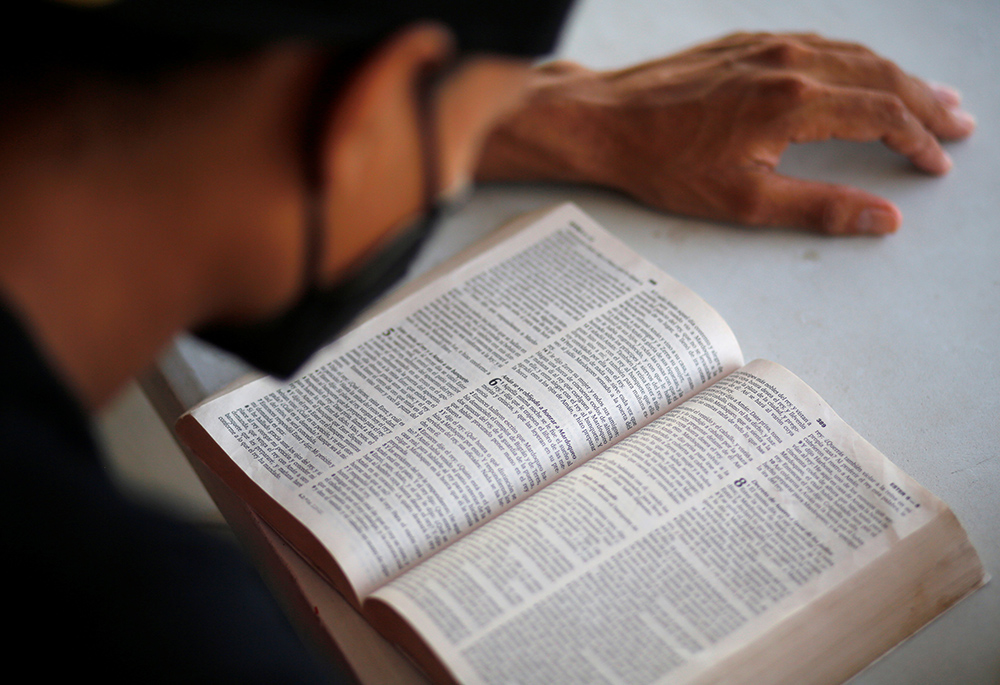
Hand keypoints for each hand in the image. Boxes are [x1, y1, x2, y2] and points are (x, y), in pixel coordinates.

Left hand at [476, 32, 975, 234]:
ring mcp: (766, 46)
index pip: (882, 114)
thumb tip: (881, 218)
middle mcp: (788, 62)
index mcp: (794, 101)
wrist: (606, 120)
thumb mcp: (743, 201)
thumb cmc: (664, 164)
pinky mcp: (745, 42)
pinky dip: (855, 60)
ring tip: (929, 96)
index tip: (936, 163)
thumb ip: (819, 208)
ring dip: (896, 76)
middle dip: (926, 102)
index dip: (918, 140)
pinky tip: (863, 72)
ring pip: (853, 53)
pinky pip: (818, 43)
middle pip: (881, 76)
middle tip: (959, 123)